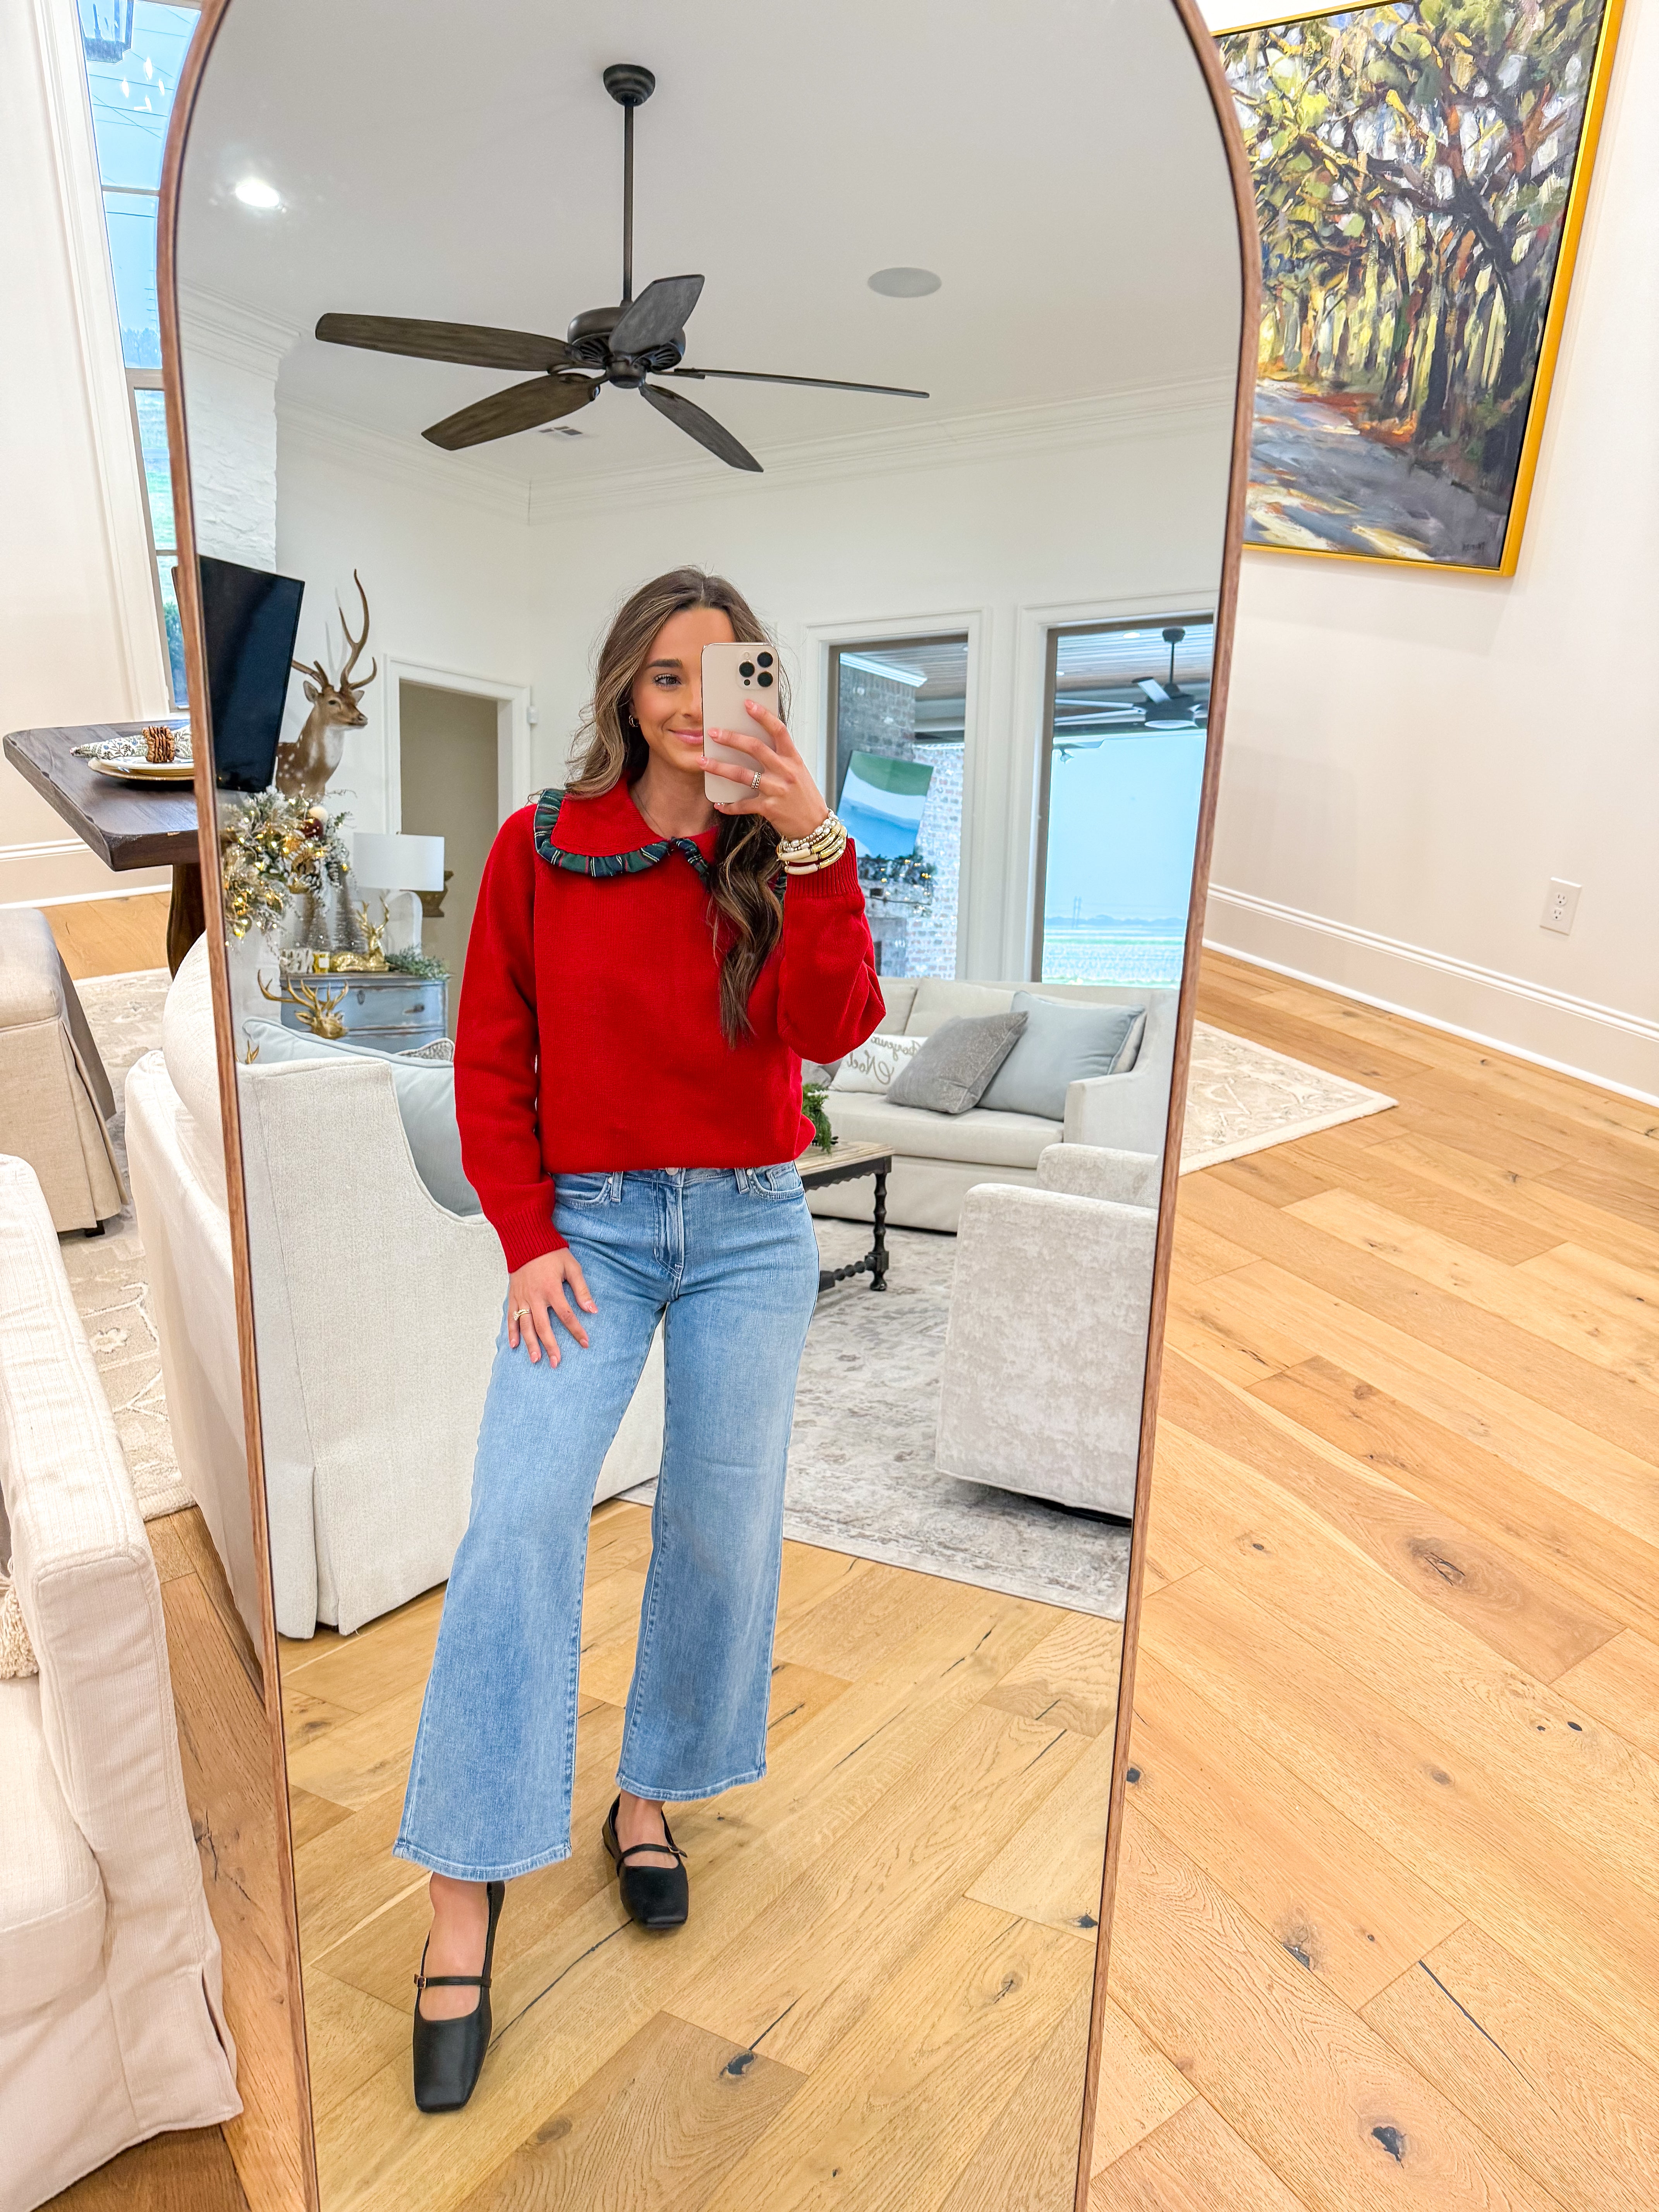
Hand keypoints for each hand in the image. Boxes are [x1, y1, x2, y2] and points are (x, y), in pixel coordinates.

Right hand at [506, 1248, 594, 1364]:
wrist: (526, 1241)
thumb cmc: (552, 1253)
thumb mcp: (572, 1267)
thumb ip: (582, 1290)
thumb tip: (592, 1310)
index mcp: (551, 1289)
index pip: (566, 1315)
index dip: (577, 1331)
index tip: (585, 1343)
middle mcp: (535, 1297)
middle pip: (543, 1326)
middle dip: (550, 1346)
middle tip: (556, 1363)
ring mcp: (522, 1298)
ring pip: (525, 1325)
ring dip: (530, 1344)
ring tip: (536, 1359)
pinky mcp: (512, 1296)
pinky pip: (511, 1317)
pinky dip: (511, 1332)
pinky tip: (515, 1345)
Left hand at [701, 700, 828, 841]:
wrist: (815, 826)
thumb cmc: (805, 798)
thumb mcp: (799, 773)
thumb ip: (780, 759)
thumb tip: (754, 745)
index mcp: (793, 759)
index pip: (778, 730)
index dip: (763, 716)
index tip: (747, 704)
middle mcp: (785, 772)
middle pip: (755, 747)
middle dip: (731, 738)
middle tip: (713, 733)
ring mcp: (776, 790)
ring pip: (742, 774)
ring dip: (719, 767)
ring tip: (703, 762)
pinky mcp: (768, 808)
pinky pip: (743, 804)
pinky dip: (729, 805)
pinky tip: (719, 804)